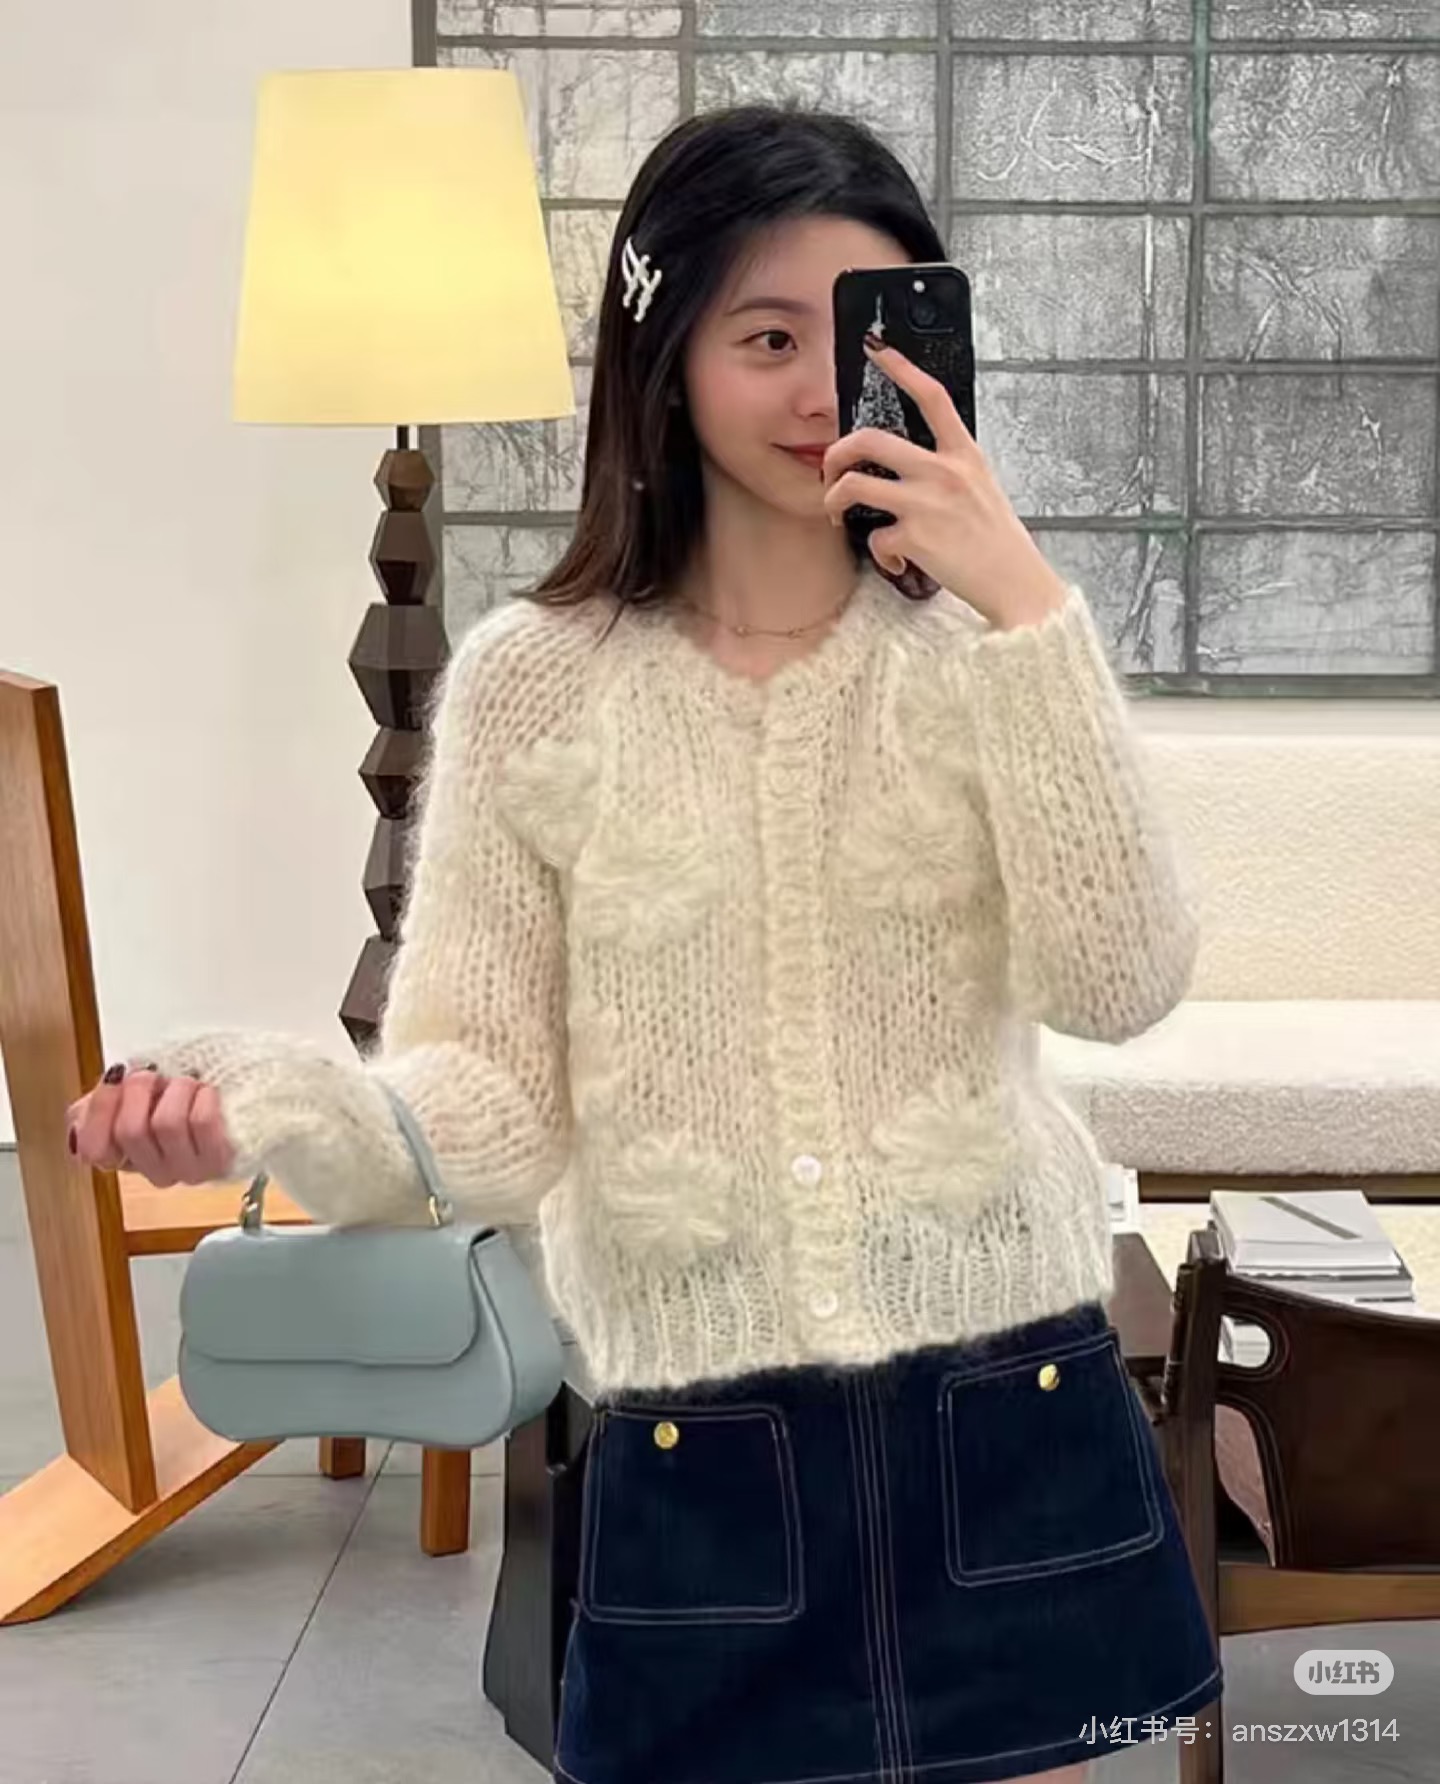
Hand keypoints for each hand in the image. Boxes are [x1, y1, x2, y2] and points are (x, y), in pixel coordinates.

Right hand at [67, 1064, 235, 1186]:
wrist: (249, 1085)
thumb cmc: (190, 1084)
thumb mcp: (139, 1087)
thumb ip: (103, 1103)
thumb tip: (78, 1118)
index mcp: (128, 1154)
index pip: (94, 1149)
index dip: (101, 1109)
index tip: (117, 1078)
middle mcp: (157, 1170)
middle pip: (129, 1130)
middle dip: (141, 1089)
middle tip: (157, 1076)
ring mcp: (190, 1171)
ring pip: (165, 1124)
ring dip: (177, 1090)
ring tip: (189, 1083)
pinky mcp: (223, 1162)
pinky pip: (202, 1123)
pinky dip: (204, 1097)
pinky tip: (210, 1092)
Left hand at [822, 338, 1070, 629]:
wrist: (1016, 583)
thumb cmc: (998, 541)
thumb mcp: (982, 488)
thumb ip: (950, 470)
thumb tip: (910, 467)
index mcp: (964, 454)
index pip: (931, 397)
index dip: (901, 367)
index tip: (876, 348)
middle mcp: (943, 471)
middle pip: (869, 439)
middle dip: (835, 454)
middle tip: (831, 472)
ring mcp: (926, 503)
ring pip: (853, 486)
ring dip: (833, 502)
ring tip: (838, 515)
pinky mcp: (913, 537)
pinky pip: (875, 540)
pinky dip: (881, 557)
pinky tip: (897, 564)